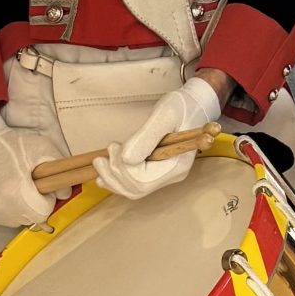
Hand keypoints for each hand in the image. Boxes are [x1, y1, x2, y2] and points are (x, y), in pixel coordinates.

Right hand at [0, 110, 51, 232]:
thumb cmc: (11, 143)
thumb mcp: (43, 150)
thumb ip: (61, 172)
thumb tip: (65, 194)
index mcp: (15, 194)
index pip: (42, 213)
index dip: (45, 199)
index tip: (39, 186)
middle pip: (27, 219)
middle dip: (31, 205)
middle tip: (25, 184)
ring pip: (11, 220)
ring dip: (15, 208)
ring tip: (10, 185)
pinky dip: (0, 207)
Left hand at [95, 73, 222, 200]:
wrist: (193, 105)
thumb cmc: (183, 106)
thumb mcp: (165, 114)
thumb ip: (146, 136)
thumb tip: (126, 158)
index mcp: (177, 164)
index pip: (143, 181)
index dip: (124, 169)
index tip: (117, 146)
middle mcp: (171, 174)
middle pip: (137, 189)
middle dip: (115, 172)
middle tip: (110, 148)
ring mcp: (163, 175)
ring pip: (133, 190)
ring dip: (112, 178)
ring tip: (101, 161)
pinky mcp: (155, 171)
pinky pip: (133, 185)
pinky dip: (115, 181)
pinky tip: (103, 175)